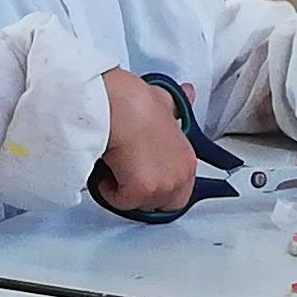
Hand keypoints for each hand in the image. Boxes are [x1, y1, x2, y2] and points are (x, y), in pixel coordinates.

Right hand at [94, 71, 198, 213]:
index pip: (180, 190)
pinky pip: (120, 202)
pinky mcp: (141, 192)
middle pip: (162, 204)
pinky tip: (108, 167)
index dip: (159, 184)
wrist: (121, 107)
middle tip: (127, 174)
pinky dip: (108, 189)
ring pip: (139, 203)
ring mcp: (162, 186)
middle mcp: (180, 176)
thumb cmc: (138, 103)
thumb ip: (177, 106)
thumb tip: (189, 92)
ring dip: (124, 189)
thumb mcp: (166, 101)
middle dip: (144, 193)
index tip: (145, 176)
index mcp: (187, 159)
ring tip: (117, 164)